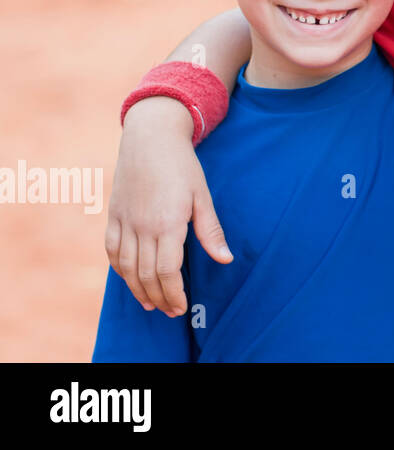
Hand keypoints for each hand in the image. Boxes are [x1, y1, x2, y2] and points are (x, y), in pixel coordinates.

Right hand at [104, 97, 231, 317]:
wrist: (151, 137)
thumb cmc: (182, 165)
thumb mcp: (202, 195)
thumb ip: (211, 230)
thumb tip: (225, 259)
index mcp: (168, 222)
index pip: (167, 270)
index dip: (173, 293)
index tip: (181, 307)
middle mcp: (142, 225)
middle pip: (146, 274)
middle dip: (159, 297)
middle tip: (170, 311)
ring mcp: (124, 221)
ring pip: (126, 267)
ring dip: (138, 289)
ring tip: (151, 303)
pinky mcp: (113, 215)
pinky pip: (111, 250)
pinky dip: (119, 269)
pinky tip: (130, 279)